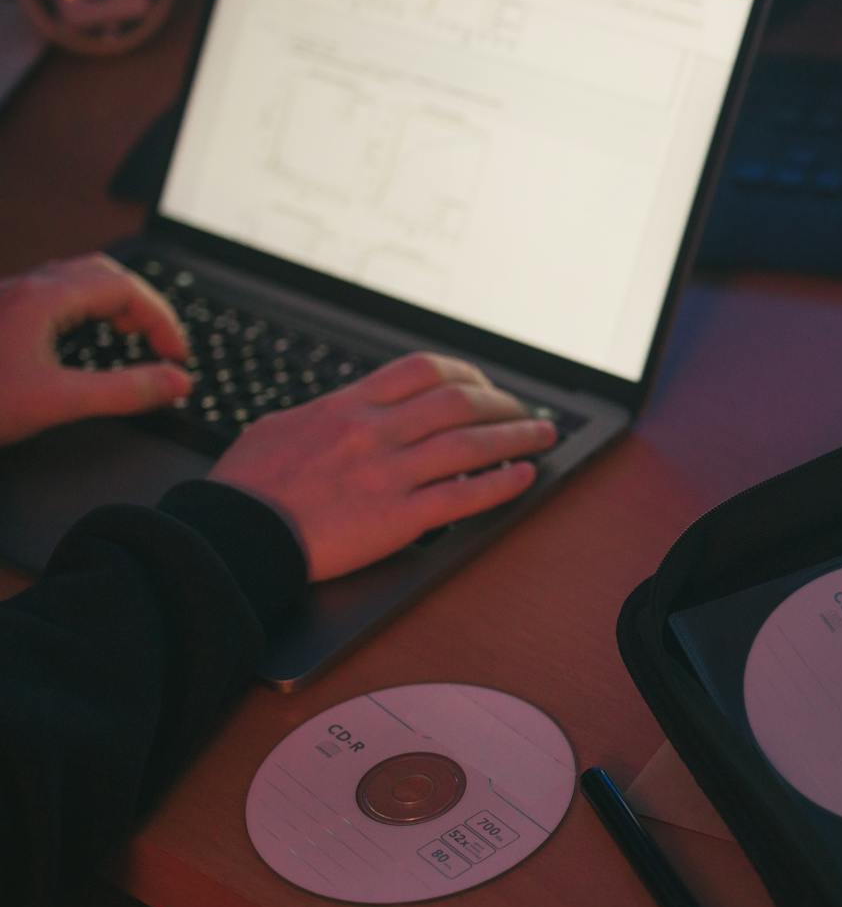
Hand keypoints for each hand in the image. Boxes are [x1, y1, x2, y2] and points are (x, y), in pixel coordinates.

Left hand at [0, 253, 192, 445]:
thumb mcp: (59, 402)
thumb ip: (125, 391)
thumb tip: (175, 383)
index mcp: (44, 299)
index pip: (124, 287)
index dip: (161, 318)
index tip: (176, 356)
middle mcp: (25, 289)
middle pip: (100, 274)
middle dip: (140, 304)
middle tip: (159, 342)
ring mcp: (8, 299)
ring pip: (74, 282)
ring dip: (112, 303)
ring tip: (130, 336)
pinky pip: (52, 297)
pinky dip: (84, 311)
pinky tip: (81, 340)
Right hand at [209, 353, 556, 580]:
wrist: (234, 534)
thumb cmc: (248, 486)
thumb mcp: (283, 428)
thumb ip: (328, 416)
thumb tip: (349, 411)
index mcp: (348, 408)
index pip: (422, 372)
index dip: (465, 374)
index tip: (483, 385)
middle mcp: (375, 434)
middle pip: (458, 403)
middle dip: (503, 405)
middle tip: (525, 412)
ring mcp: (389, 475)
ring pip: (470, 445)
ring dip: (516, 438)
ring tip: (542, 437)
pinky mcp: (398, 519)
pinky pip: (463, 496)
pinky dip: (500, 484)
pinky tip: (524, 477)